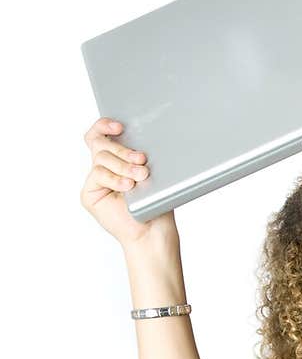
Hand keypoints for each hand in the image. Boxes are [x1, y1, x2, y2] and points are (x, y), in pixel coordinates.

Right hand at [80, 118, 177, 250]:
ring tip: (141, 176)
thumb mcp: (151, 173)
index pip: (100, 135)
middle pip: (100, 143)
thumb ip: (138, 154)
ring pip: (100, 157)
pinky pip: (98, 175)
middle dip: (122, 149)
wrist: (153, 232)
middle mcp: (104, 168)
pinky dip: (114, 178)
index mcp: (117, 160)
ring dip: (123, 165)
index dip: (104, 126)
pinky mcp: (89, 195)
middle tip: (141, 159)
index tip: (120, 126)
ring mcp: (95, 182)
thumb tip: (137, 137)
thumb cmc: (156, 205)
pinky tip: (128, 186)